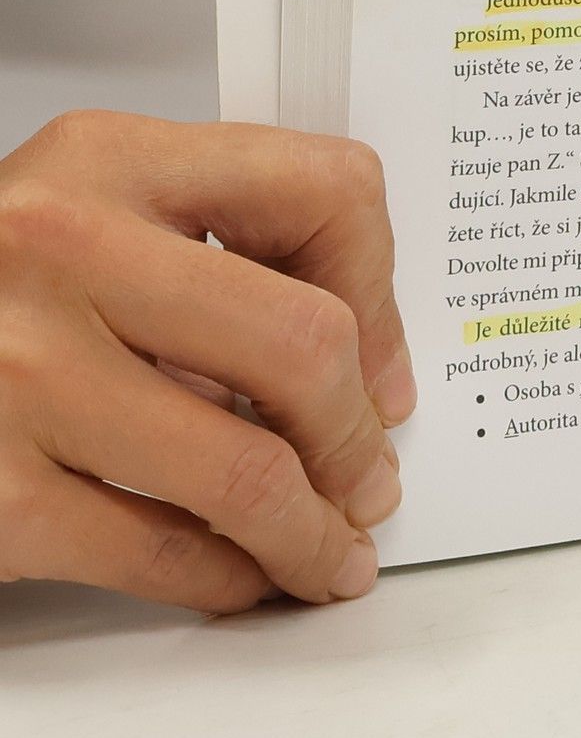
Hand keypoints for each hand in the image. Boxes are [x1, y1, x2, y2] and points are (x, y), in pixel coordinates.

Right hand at [0, 112, 414, 611]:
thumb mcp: (94, 215)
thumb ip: (222, 252)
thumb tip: (369, 370)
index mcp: (109, 160)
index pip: (323, 190)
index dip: (383, 291)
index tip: (387, 364)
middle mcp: (62, 249)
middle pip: (303, 343)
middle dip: (359, 435)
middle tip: (372, 477)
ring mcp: (20, 372)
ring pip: (248, 469)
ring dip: (314, 530)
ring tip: (331, 549)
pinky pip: (160, 549)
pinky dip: (227, 576)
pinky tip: (245, 575)